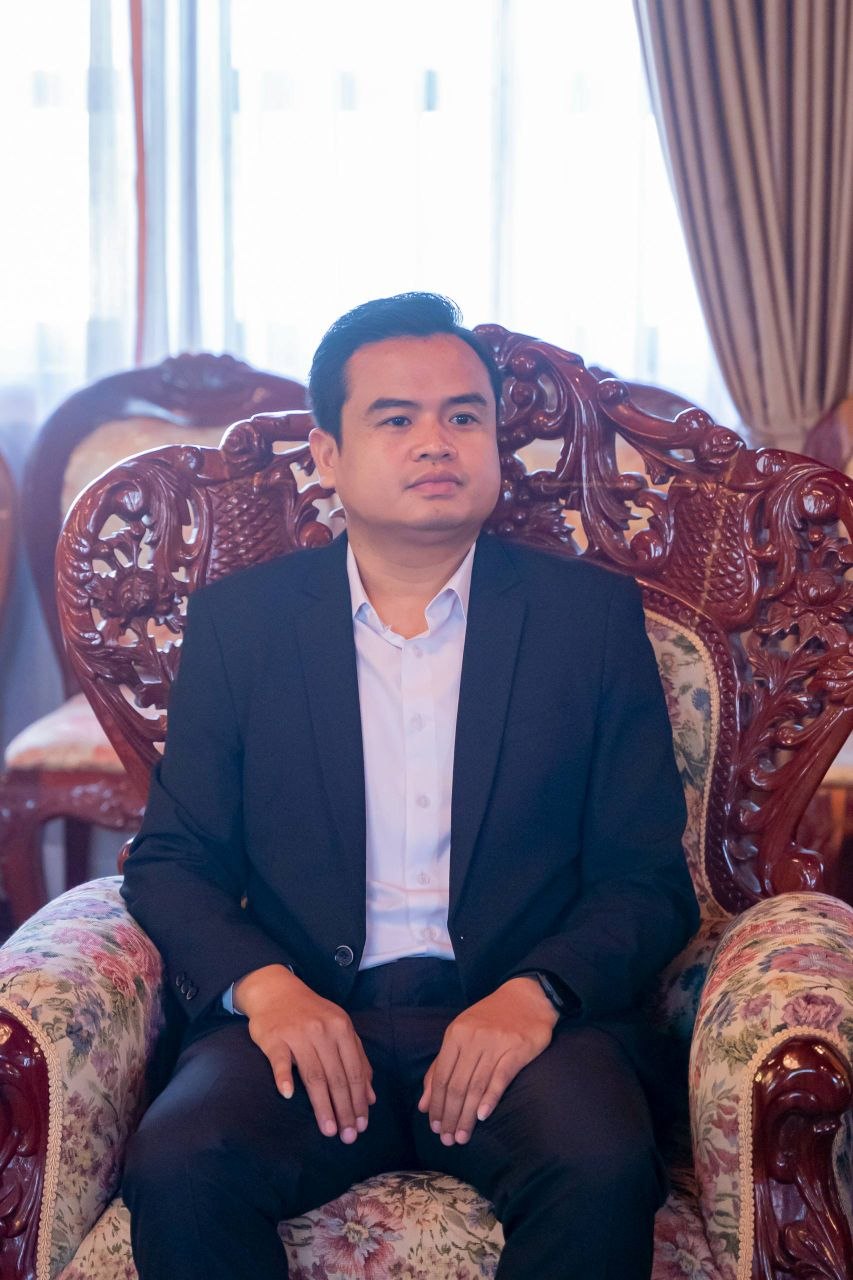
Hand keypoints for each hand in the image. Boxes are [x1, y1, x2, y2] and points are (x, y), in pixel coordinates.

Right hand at [234, 964, 375, 1143]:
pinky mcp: (274, 1038)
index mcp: (342, 1028)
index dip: (359, 1100)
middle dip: (345, 1109)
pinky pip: (280, 1061)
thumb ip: (357, 1058)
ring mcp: (298, 1034)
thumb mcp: (339, 1028)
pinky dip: (284, 1078)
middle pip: (336, 1077)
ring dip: (323, 1105)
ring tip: (329, 1129)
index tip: (361, 1125)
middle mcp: (322, 1031)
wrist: (275, 990)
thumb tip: (370, 1096)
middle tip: (348, 1136)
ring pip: (314, 1075)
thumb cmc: (311, 1014)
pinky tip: (289, 1096)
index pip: (354, 1071)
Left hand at [417, 976, 557, 1145]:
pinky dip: (490, 1098)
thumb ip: (440, 1067)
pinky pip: (500, 1077)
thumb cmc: (490, 1019)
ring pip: (476, 1085)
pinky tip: (482, 1116)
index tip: (435, 1127)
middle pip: (457, 1085)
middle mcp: (472, 1038)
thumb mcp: (460, 1035)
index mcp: (455, 1034)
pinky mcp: (517, 1049)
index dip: (437, 1105)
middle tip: (448, 1139)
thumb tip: (424, 1104)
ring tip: (462, 1136)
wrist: (527, 997)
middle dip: (450, 1115)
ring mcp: (495, 1043)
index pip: (441, 1076)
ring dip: (467, 1115)